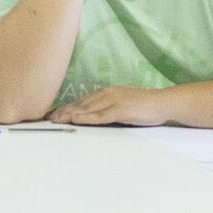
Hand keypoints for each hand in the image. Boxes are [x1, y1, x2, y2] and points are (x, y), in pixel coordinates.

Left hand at [51, 84, 179, 126]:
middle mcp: (107, 94)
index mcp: (106, 92)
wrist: (163, 103)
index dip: (67, 107)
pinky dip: (86, 118)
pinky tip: (76, 120)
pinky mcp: (121, 110)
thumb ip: (108, 109)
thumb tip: (93, 117)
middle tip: (48, 118)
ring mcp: (113, 101)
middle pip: (81, 104)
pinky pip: (100, 116)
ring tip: (56, 120)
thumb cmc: (145, 106)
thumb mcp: (123, 105)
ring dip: (70, 115)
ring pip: (87, 109)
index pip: (82, 101)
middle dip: (64, 111)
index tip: (54, 113)